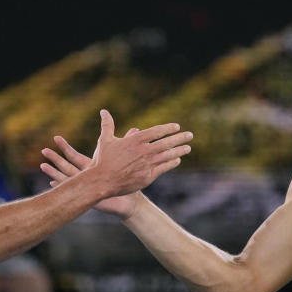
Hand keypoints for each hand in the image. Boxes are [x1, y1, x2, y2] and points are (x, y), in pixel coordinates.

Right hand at [41, 130, 143, 218]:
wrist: (129, 201)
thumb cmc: (127, 180)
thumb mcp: (126, 159)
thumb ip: (128, 144)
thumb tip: (135, 128)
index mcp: (92, 167)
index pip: (75, 156)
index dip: (65, 147)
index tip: (56, 137)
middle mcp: (86, 177)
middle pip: (67, 165)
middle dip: (56, 158)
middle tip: (43, 149)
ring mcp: (87, 187)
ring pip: (68, 178)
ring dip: (55, 171)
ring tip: (43, 165)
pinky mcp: (90, 197)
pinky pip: (75, 191)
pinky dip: (64, 186)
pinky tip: (52, 183)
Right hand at [72, 110, 190, 202]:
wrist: (102, 181)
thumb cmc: (102, 160)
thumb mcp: (104, 140)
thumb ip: (107, 125)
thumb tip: (104, 111)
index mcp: (135, 140)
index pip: (156, 131)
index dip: (168, 128)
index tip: (176, 127)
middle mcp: (144, 151)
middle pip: (166, 142)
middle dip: (180, 138)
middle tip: (190, 135)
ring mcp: (148, 164)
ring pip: (168, 155)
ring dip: (179, 150)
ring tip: (188, 147)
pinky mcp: (148, 176)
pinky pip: (164, 168)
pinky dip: (171, 163)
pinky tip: (177, 160)